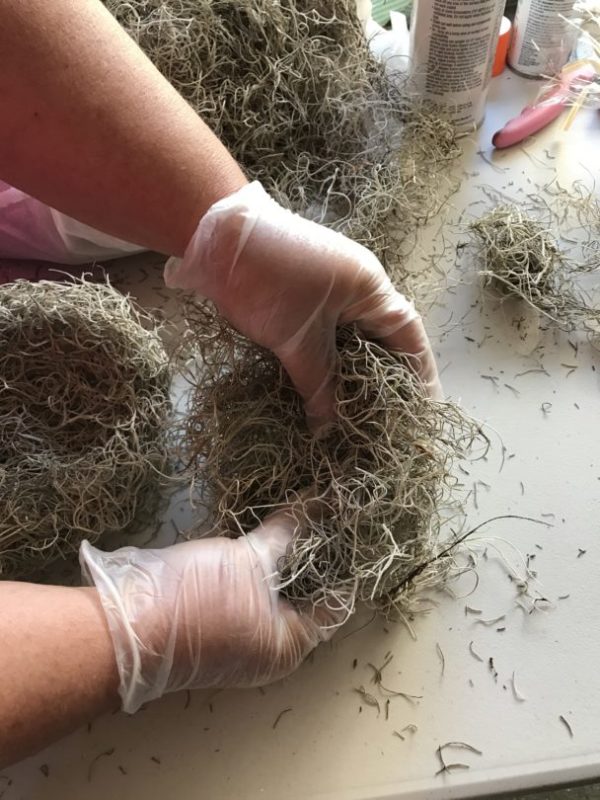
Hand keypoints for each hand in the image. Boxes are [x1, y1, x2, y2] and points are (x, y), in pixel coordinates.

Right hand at [80, 510, 337, 712]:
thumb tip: (319, 504)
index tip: (350, 526)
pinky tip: (264, 524)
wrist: (125, 626)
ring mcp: (239, 631)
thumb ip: (287, 534)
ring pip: (274, 587)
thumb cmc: (200, 603)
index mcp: (288, 646)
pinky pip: (247, 583)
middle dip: (312, 553)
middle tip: (328, 509)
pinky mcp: (213, 613)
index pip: (333, 604)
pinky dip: (258, 557)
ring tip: (302, 510)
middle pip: (303, 594)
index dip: (344, 564)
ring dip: (284, 554)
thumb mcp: (250, 562)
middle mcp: (268, 645)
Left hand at [164, 182, 441, 429]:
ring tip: (354, 415)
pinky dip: (322, 363)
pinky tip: (319, 391)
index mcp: (370, 288)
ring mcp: (325, 291)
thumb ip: (318, 385)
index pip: (409, 335)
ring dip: (348, 374)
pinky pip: (321, 337)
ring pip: (347, 342)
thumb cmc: (268, 279)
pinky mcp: (296, 299)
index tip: (428, 408)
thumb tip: (329, 430)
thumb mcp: (297, 338)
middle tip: (386, 422)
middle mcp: (355, 288)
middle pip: (380, 341)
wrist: (212, 236)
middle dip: (383, 380)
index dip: (421, 373)